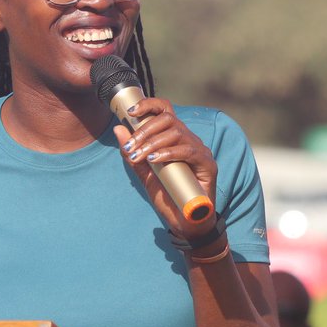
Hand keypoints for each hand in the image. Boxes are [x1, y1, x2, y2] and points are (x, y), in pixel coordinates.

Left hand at [112, 98, 216, 236]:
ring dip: (153, 143)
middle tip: (131, 147)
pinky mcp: (207, 164)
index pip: (164, 111)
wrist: (185, 222)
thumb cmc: (167, 195)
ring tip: (139, 156)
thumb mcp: (144, 174)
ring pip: (176, 133)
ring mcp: (200, 150)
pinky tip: (154, 160)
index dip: (148, 105)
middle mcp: (189, 139)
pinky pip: (188, 150)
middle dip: (145, 130)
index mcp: (174, 138)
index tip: (130, 111)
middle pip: (168, 119)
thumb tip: (118, 128)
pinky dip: (168, 153)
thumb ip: (132, 153)